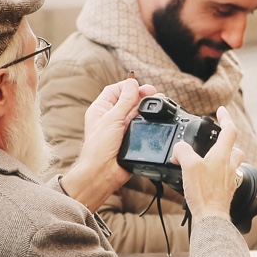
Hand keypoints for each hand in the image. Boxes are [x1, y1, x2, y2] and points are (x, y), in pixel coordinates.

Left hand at [61, 77, 153, 212]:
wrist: (103, 173)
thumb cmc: (99, 148)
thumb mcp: (112, 119)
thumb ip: (125, 100)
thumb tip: (133, 83)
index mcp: (100, 109)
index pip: (114, 90)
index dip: (127, 86)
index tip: (139, 85)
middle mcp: (110, 117)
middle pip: (128, 100)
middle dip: (141, 95)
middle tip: (154, 93)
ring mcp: (121, 127)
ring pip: (136, 112)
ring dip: (146, 107)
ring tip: (158, 103)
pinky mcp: (130, 137)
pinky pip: (141, 125)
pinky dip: (148, 120)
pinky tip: (154, 117)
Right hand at [177, 107, 245, 221]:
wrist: (212, 217)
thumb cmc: (204, 193)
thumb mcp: (189, 166)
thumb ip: (183, 151)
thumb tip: (179, 148)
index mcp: (223, 155)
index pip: (229, 130)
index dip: (225, 117)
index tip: (221, 110)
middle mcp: (230, 166)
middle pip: (234, 147)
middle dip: (226, 141)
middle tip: (216, 140)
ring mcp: (230, 179)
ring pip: (232, 163)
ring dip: (224, 158)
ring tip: (210, 159)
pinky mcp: (226, 192)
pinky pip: (225, 177)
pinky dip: (218, 174)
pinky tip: (207, 179)